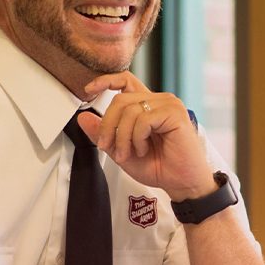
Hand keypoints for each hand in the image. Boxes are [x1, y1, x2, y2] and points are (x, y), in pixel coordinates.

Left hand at [80, 72, 215, 200]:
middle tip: (106, 146)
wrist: (180, 183)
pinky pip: (143, 119)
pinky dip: (138, 138)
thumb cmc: (159, 167)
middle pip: (121, 99)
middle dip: (107, 125)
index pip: (125, 80)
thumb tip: (83, 117)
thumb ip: (103, 133)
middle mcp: (158, 101)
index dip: (105, 80)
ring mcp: (169, 105)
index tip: (88, 90)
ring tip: (129, 153)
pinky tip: (144, 149)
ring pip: (130, 109)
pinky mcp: (175, 114)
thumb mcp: (121, 150)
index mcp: (147, 106)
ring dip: (122, 136)